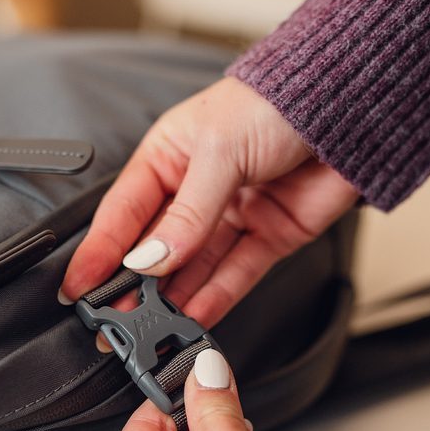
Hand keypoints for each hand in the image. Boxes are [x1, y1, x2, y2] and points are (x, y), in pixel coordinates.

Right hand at [61, 77, 358, 328]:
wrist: (353, 105)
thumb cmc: (279, 102)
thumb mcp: (218, 153)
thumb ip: (186, 215)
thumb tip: (150, 260)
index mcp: (168, 158)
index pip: (122, 214)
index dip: (98, 253)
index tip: (76, 289)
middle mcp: (194, 190)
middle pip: (154, 249)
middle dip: (132, 287)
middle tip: (112, 321)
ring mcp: (230, 216)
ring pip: (192, 269)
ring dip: (171, 300)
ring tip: (149, 328)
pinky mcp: (266, 237)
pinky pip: (233, 275)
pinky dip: (213, 299)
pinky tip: (191, 317)